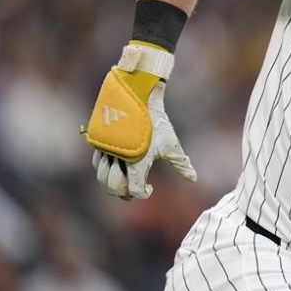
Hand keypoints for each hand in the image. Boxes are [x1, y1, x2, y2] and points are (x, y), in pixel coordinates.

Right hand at [92, 82, 195, 199]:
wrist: (140, 95)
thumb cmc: (157, 122)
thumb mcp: (171, 144)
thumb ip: (181, 164)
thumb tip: (193, 179)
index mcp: (137, 163)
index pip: (134, 190)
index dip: (143, 194)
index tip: (150, 189)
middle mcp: (118, 158)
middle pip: (113, 188)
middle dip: (123, 193)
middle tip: (132, 193)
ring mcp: (106, 150)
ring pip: (102, 177)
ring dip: (112, 183)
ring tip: (123, 182)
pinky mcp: (100, 141)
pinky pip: (97, 163)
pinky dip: (104, 170)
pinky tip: (116, 167)